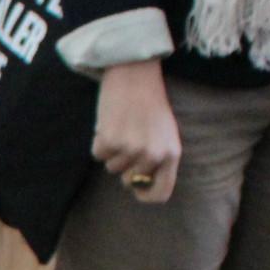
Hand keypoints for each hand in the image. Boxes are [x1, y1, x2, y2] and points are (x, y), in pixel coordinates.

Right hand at [91, 59, 180, 203]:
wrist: (136, 75)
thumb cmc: (150, 104)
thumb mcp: (164, 134)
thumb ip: (157, 159)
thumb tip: (136, 184)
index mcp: (171, 154)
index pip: (160, 192)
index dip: (144, 194)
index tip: (134, 187)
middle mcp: (152, 155)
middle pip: (129, 180)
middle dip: (123, 166)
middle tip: (128, 141)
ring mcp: (130, 150)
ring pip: (111, 168)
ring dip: (111, 151)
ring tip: (121, 128)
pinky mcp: (110, 141)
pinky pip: (98, 154)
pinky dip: (99, 141)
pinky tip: (109, 123)